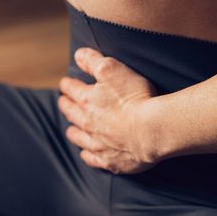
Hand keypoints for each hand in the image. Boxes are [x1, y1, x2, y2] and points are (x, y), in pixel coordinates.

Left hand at [57, 47, 159, 174]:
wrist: (152, 130)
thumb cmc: (135, 97)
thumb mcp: (113, 69)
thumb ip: (93, 60)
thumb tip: (78, 55)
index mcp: (87, 100)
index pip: (70, 89)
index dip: (68, 84)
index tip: (66, 83)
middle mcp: (88, 123)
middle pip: (71, 113)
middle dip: (66, 105)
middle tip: (64, 102)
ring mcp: (98, 144)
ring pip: (78, 137)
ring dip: (74, 131)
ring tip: (72, 128)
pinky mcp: (110, 161)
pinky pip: (93, 159)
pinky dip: (87, 155)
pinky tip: (87, 154)